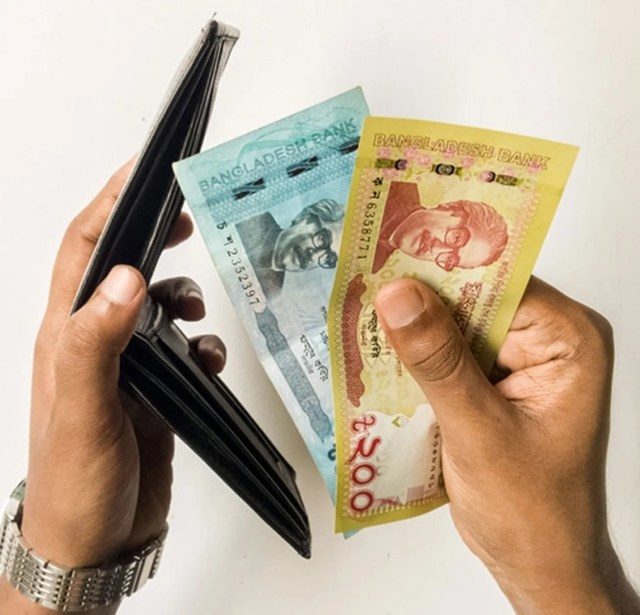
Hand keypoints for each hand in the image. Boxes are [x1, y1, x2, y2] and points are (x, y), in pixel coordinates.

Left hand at [0, 161, 225, 612]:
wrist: (95, 539)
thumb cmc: (78, 481)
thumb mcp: (85, 410)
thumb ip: (97, 343)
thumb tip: (124, 279)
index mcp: (69, 335)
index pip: (82, 251)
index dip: (107, 206)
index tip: (141, 173)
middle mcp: (95, 342)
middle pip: (118, 267)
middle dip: (149, 235)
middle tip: (185, 217)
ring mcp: (125, 365)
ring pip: (152, 306)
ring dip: (179, 294)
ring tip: (197, 304)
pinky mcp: (152, 389)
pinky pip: (179, 347)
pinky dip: (201, 341)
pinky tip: (209, 354)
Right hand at [375, 277, 638, 613]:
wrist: (534, 564)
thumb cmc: (531, 512)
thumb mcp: (480, 431)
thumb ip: (438, 361)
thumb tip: (400, 296)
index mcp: (567, 340)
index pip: (499, 280)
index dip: (442, 269)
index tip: (388, 257)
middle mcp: (545, 342)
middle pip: (473, 299)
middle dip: (421, 300)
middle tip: (366, 288)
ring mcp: (517, 362)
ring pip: (454, 325)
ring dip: (413, 329)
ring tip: (365, 319)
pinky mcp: (490, 382)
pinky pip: (447, 353)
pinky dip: (415, 356)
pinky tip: (382, 355)